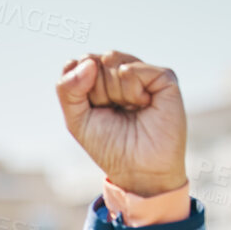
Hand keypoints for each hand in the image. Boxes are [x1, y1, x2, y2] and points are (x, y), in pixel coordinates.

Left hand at [56, 52, 185, 197]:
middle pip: (94, 61)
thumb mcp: (76, 119)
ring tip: (129, 109)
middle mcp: (122, 72)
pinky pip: (132, 69)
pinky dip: (131, 91)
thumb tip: (88, 62)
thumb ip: (67, 89)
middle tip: (114, 112)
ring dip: (113, 92)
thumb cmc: (109, 146)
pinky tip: (142, 105)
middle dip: (97, 91)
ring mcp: (143, 73)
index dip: (79, 87)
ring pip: (112, 60)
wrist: (139, 169)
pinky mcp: (163, 77)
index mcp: (101, 79)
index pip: (79, 63)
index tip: (93, 110)